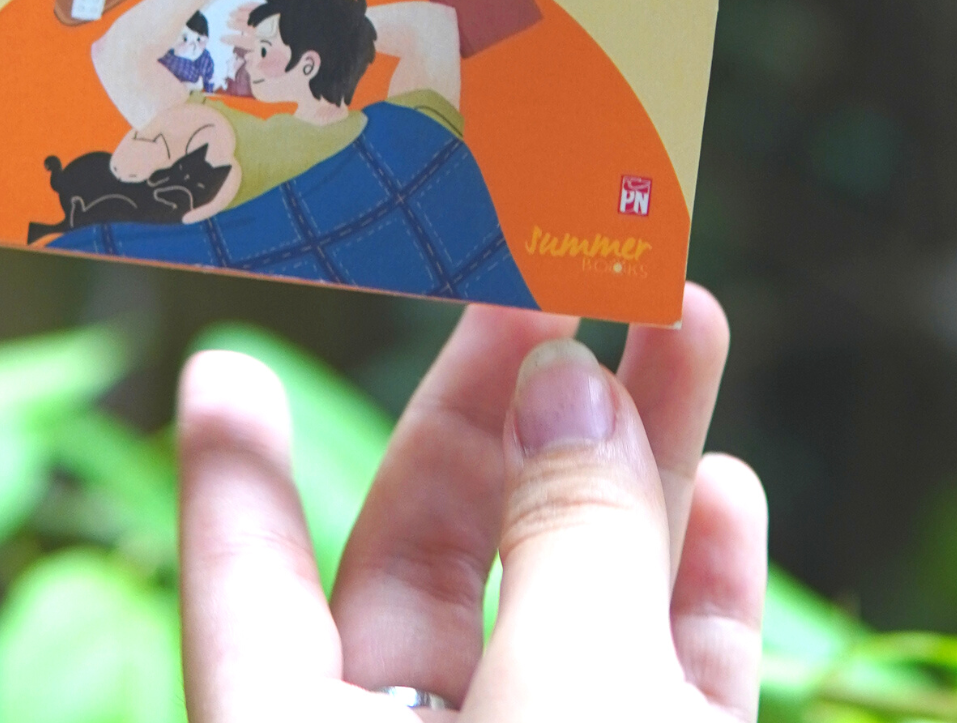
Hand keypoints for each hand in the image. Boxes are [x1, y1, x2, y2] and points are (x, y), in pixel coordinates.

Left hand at [177, 285, 765, 720]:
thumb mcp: (565, 700)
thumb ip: (568, 537)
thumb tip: (571, 389)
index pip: (246, 592)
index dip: (235, 480)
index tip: (225, 366)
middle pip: (439, 562)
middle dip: (508, 408)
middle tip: (553, 276)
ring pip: (576, 605)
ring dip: (640, 463)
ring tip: (687, 317)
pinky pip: (667, 692)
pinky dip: (701, 597)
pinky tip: (731, 490)